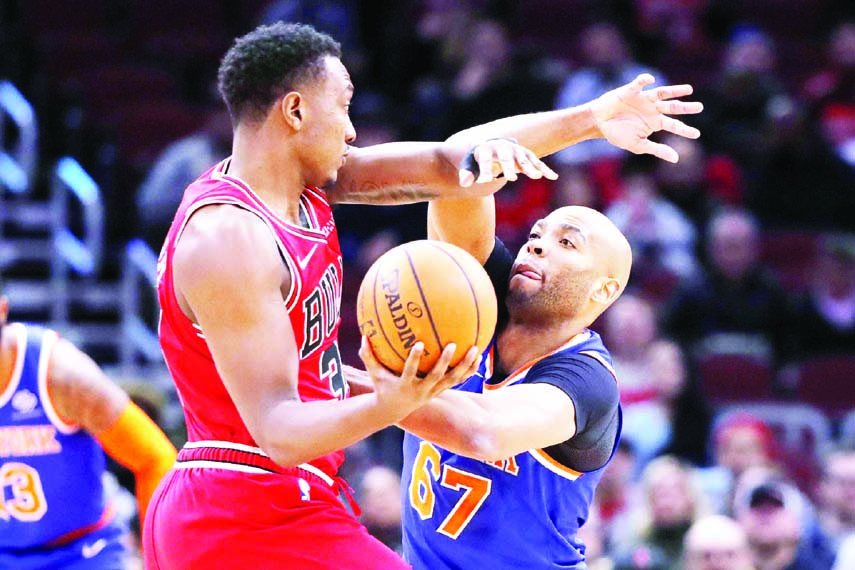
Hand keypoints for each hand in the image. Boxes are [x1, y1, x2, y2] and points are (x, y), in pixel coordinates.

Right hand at [359, 336, 480, 418]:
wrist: (393, 411)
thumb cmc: (382, 387)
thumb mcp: (374, 374)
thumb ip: (368, 356)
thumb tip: (363, 335)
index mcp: (405, 385)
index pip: (410, 372)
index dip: (414, 360)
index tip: (419, 344)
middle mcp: (422, 390)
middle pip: (436, 377)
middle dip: (444, 362)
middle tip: (452, 344)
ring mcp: (433, 392)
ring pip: (452, 380)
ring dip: (464, 366)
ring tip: (475, 350)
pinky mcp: (441, 391)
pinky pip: (458, 381)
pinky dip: (468, 371)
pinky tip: (478, 357)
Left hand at [458, 138, 558, 186]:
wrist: (490, 146)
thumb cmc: (477, 160)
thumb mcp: (468, 166)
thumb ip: (466, 174)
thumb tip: (465, 183)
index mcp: (486, 148)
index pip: (485, 159)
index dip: (485, 170)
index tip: (485, 181)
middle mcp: (503, 147)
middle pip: (506, 158)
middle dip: (509, 167)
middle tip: (511, 178)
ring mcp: (516, 151)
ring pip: (524, 160)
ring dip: (530, 168)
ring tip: (537, 177)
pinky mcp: (525, 156)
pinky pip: (536, 163)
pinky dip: (545, 169)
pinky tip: (553, 177)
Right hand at [590, 73, 702, 162]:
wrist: (599, 123)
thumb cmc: (618, 134)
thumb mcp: (638, 145)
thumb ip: (657, 150)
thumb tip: (676, 159)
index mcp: (655, 122)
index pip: (674, 125)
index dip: (685, 130)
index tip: (696, 134)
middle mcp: (652, 109)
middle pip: (673, 107)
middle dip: (686, 107)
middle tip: (700, 107)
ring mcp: (643, 99)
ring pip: (663, 93)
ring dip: (675, 91)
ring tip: (689, 90)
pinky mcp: (631, 91)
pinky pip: (639, 83)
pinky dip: (645, 80)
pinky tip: (651, 80)